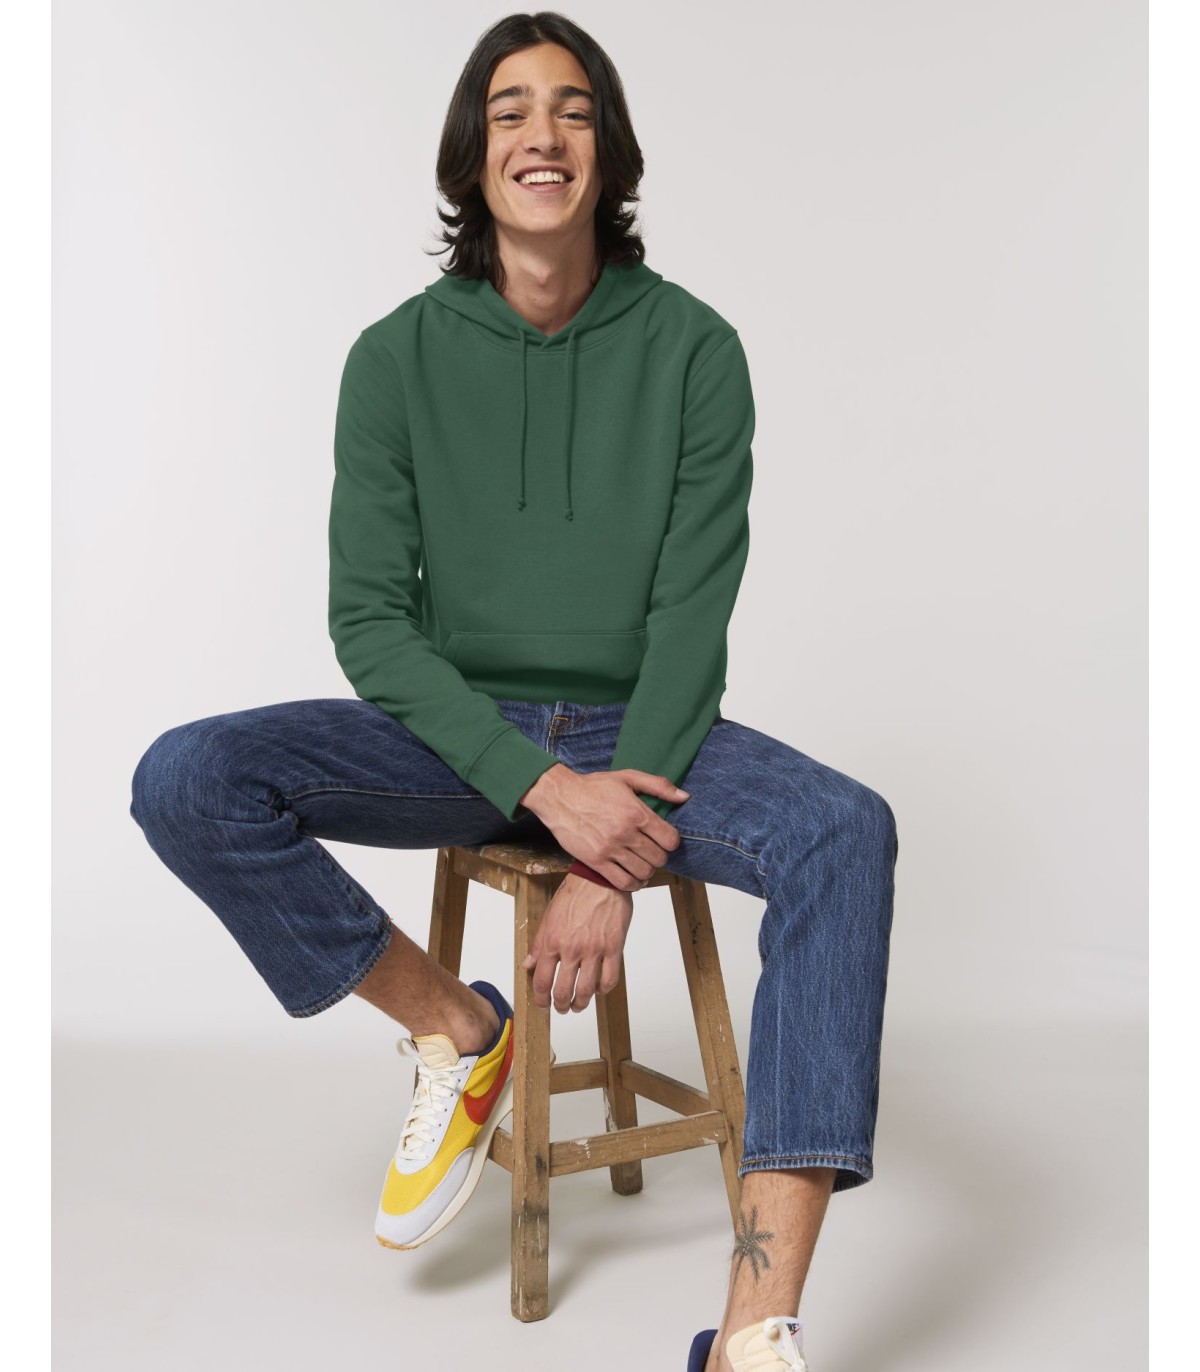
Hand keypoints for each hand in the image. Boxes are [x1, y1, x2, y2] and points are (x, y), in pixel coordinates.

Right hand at [520, 765, 687, 890]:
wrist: (560, 797)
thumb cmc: (593, 787)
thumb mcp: (627, 778)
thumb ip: (658, 786)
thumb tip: (685, 797)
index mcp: (637, 813)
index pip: (670, 840)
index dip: (671, 841)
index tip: (664, 839)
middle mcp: (625, 833)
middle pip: (659, 858)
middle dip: (659, 856)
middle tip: (651, 851)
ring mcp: (610, 849)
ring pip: (643, 872)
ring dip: (646, 870)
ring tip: (641, 863)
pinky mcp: (596, 861)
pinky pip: (623, 882)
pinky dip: (632, 884)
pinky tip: (631, 876)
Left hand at [521, 875, 633, 1013]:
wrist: (599, 879)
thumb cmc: (574, 894)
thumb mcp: (549, 917)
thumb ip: (539, 944)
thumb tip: (528, 964)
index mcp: (552, 942)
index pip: (541, 981)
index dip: (540, 999)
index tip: (543, 1004)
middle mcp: (571, 949)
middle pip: (563, 991)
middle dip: (560, 1005)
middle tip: (562, 1008)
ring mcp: (594, 950)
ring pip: (586, 990)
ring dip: (581, 1003)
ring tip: (579, 1004)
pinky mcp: (614, 948)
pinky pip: (609, 979)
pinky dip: (603, 990)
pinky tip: (599, 989)